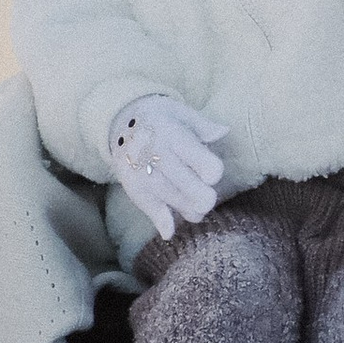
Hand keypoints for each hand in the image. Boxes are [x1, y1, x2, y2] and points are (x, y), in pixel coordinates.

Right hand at [107, 94, 229, 238]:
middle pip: (189, 186)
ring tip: (196, 207)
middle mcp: (157, 152)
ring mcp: (143, 171)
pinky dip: (162, 222)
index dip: (211, 171)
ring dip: (189, 210)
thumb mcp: (180, 112)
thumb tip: (224, 131)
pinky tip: (169, 230)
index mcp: (173, 133)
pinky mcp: (133, 186)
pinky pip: (150, 209)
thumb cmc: (158, 118)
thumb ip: (203, 126)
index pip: (200, 160)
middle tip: (207, 197)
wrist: (119, 122)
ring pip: (173, 200)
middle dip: (204, 197)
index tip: (211, 174)